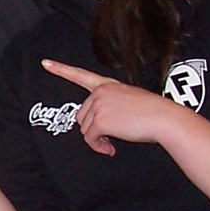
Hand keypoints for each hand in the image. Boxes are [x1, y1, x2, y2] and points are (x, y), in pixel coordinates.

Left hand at [42, 60, 176, 155]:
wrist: (164, 119)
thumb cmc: (152, 113)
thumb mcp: (129, 100)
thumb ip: (110, 105)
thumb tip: (97, 127)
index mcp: (108, 85)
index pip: (80, 75)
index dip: (60, 69)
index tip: (45, 63)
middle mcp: (100, 92)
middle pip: (82, 115)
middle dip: (94, 128)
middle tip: (111, 135)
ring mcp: (98, 104)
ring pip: (84, 129)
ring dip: (97, 139)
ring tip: (114, 140)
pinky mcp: (99, 120)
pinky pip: (89, 139)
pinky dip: (98, 147)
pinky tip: (110, 147)